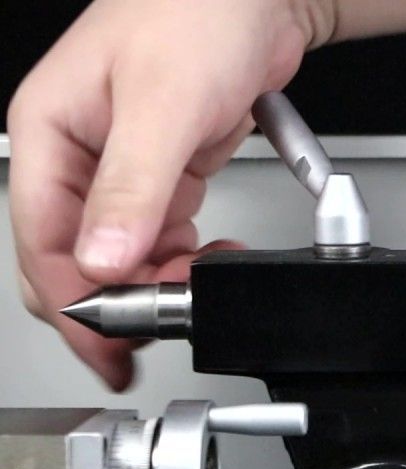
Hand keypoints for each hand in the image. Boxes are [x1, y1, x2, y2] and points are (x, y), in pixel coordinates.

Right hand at [7, 0, 332, 388]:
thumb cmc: (198, 13)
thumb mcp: (162, 105)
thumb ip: (132, 188)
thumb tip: (100, 259)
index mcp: (49, 134)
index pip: (44, 243)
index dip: (77, 305)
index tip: (109, 350)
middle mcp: (78, 155)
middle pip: (76, 257)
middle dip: (115, 302)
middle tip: (156, 337)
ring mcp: (122, 167)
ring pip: (123, 254)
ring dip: (158, 281)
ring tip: (199, 287)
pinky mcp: (166, 171)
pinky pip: (162, 234)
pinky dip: (186, 257)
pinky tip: (212, 260)